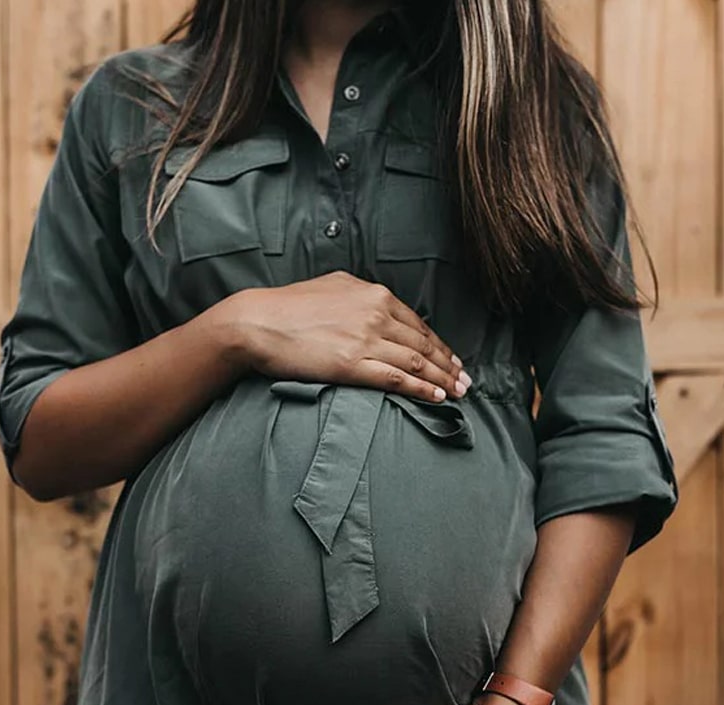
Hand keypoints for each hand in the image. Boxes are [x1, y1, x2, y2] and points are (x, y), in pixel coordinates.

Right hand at [215, 271, 470, 402]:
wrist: (257, 323)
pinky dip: (421, 389)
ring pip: (416, 362)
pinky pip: (397, 379)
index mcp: (373, 294)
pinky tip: (436, 397)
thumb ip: (359, 295)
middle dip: (448, 364)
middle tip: (466, 380)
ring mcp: (366, 339)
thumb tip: (374, 302)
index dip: (439, 344)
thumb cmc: (288, 307)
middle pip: (423, 343)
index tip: (451, 359)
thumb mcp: (331, 287)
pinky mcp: (352, 364)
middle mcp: (376, 313)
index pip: (417, 323)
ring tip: (458, 392)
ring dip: (442, 379)